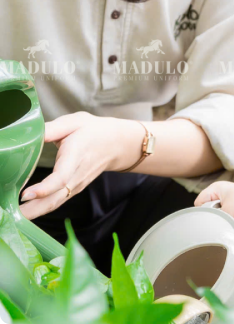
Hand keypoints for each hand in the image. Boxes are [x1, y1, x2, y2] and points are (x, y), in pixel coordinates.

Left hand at [19, 112, 142, 220]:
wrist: (118, 144)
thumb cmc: (95, 131)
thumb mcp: (76, 122)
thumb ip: (52, 128)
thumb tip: (29, 135)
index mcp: (77, 155)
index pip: (62, 177)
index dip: (44, 188)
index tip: (25, 194)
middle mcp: (77, 175)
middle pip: (55, 198)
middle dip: (32, 210)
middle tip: (10, 215)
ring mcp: (76, 185)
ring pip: (54, 204)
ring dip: (33, 213)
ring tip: (12, 217)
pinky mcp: (73, 190)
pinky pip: (56, 202)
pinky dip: (40, 210)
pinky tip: (24, 212)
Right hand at [194, 181, 233, 224]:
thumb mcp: (228, 208)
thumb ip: (216, 217)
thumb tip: (210, 228)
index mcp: (214, 190)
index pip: (199, 203)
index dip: (201, 212)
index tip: (207, 220)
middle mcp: (216, 197)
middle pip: (205, 211)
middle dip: (211, 218)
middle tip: (217, 223)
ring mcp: (223, 205)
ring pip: (214, 218)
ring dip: (219, 222)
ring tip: (226, 223)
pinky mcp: (229, 213)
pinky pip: (222, 221)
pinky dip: (225, 225)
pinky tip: (229, 226)